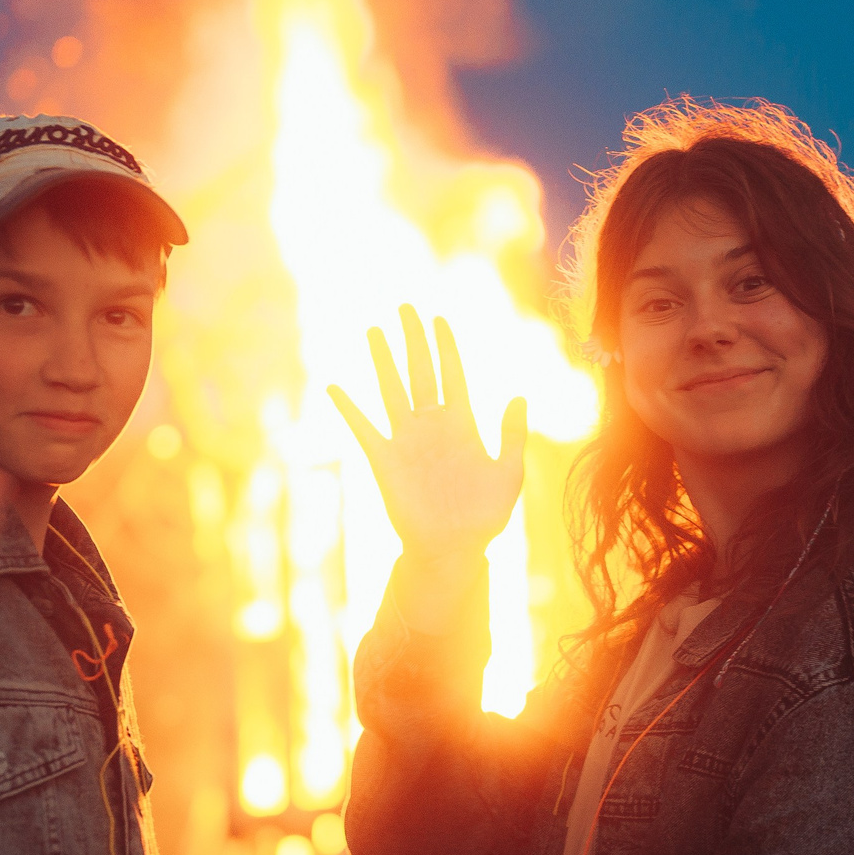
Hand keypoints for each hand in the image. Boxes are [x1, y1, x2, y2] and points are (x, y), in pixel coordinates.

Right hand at [329, 306, 527, 563]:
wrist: (453, 547)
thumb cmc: (485, 515)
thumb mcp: (509, 473)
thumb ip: (512, 435)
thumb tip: (519, 395)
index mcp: (463, 424)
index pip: (453, 375)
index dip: (446, 347)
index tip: (439, 319)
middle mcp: (432, 425)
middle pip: (420, 372)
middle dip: (413, 339)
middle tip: (405, 307)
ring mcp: (406, 440)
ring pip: (392, 390)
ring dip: (383, 361)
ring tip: (374, 330)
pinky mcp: (384, 460)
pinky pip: (364, 428)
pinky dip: (350, 409)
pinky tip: (335, 387)